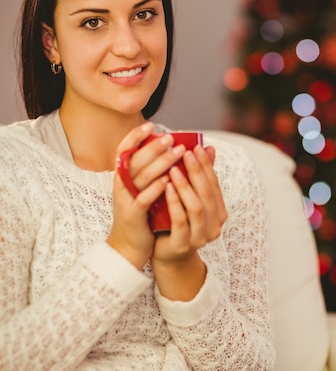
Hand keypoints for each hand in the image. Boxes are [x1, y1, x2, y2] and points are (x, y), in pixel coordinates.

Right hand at [107, 123, 186, 268]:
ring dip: (160, 163)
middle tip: (171, 138)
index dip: (134, 137)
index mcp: (123, 176)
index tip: (150, 125)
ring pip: (140, 177)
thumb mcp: (148, 189)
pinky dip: (155, 189)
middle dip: (154, 147)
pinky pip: (142, 199)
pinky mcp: (132, 215)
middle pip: (135, 160)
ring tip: (177, 153)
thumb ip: (159, 169)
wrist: (129, 245)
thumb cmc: (142, 214)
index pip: (124, 151)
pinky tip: (168, 181)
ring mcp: (125, 200)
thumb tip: (180, 147)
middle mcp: (121, 185)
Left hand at [151, 143, 227, 299]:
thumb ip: (198, 177)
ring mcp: (200, 237)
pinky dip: (174, 203)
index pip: (214, 184)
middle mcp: (214, 226)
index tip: (195, 147)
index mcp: (219, 213)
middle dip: (196, 172)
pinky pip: (180, 221)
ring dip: (185, 186)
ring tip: (172, 168)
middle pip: (207, 194)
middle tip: (184, 153)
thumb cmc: (176, 222)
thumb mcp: (188, 198)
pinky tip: (166, 188)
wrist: (166, 254)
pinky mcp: (183, 245)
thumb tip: (209, 147)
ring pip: (196, 208)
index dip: (206, 165)